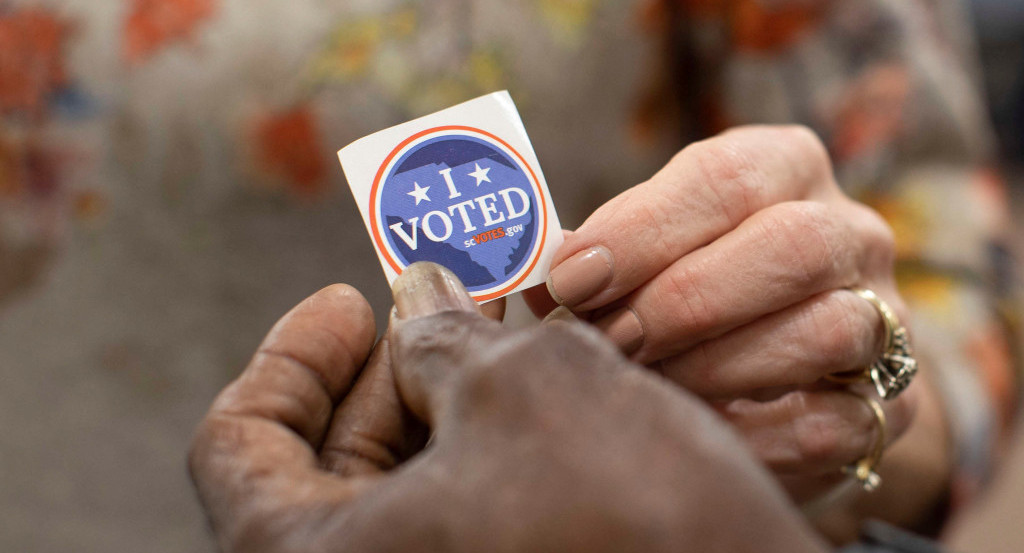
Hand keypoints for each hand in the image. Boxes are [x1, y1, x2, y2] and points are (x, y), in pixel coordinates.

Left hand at [189, 263, 826, 552]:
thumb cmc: (632, 518)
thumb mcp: (524, 388)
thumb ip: (443, 334)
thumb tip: (416, 296)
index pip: (241, 443)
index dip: (292, 356)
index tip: (347, 297)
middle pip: (328, 466)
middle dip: (393, 371)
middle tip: (450, 302)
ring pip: (408, 492)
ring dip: (449, 404)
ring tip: (506, 336)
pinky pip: (463, 520)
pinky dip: (487, 453)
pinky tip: (539, 396)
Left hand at [525, 126, 917, 501]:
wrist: (785, 372)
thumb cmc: (694, 290)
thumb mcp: (654, 250)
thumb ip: (608, 253)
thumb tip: (536, 273)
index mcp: (786, 169)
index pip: (725, 176)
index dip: (643, 228)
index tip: (571, 278)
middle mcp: (849, 233)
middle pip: (790, 245)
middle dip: (683, 298)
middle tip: (609, 338)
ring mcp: (883, 319)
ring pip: (822, 330)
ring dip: (715, 365)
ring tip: (646, 384)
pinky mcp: (892, 404)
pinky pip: (831, 422)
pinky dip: (752, 433)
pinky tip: (694, 430)